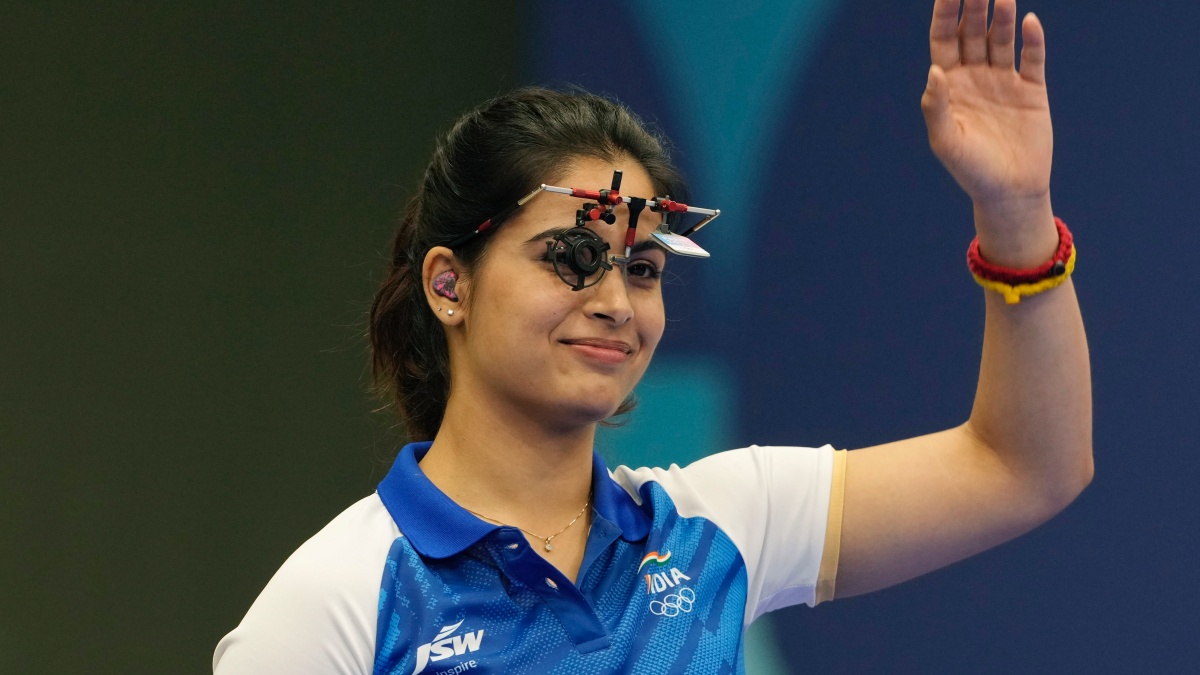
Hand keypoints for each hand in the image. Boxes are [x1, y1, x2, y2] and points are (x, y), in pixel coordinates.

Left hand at [923, 0, 1055, 260]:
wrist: (1010, 192)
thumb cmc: (971, 170)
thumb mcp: (946, 141)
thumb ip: (936, 106)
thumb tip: (934, 70)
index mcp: (950, 86)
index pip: (944, 40)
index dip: (945, 14)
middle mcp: (976, 77)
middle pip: (973, 32)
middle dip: (974, 6)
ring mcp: (1004, 81)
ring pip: (1001, 39)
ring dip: (1001, 17)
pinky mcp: (1032, 90)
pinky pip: (1032, 59)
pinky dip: (1032, 40)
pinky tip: (1028, 22)